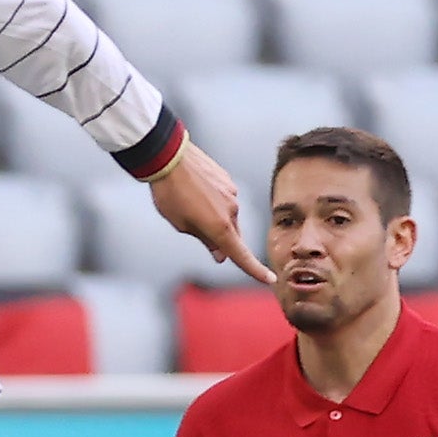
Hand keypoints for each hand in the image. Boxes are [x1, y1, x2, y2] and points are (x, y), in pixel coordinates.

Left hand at [148, 138, 276, 284]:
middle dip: (219, 239)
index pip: (240, 255)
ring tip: (188, 204)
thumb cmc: (170, 194)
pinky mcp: (228, 180)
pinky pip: (225, 198)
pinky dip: (214, 201)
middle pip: (232, 234)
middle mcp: (232, 211)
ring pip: (229, 215)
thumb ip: (204, 239)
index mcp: (220, 227)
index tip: (269, 279)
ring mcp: (232, 193)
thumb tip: (220, 253)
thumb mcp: (181, 224)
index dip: (254, 269)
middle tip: (198, 232)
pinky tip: (196, 192)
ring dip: (214, 217)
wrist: (169, 157)